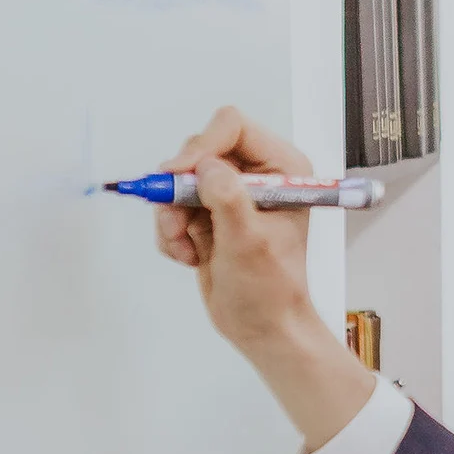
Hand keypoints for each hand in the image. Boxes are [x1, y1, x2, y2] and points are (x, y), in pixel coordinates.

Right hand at [155, 106, 317, 351]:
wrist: (262, 326)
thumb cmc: (270, 290)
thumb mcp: (250, 243)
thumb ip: (228, 199)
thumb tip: (206, 167)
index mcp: (283, 168)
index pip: (232, 127)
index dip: (201, 146)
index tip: (178, 176)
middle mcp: (257, 174)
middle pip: (198, 151)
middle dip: (180, 191)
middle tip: (182, 226)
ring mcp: (229, 193)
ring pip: (177, 181)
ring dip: (171, 217)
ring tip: (188, 249)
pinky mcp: (207, 213)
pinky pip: (170, 207)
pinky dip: (171, 233)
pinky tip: (190, 256)